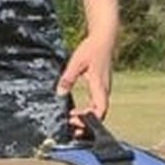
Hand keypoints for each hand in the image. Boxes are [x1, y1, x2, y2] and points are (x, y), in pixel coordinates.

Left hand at [57, 0, 118, 132]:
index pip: (100, 111)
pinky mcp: (101, 86)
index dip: (89, 120)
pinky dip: (87, 111)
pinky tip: (75, 111)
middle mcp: (104, 90)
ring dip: (86, 117)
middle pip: (99, 114)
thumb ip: (68, 78)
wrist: (104, 38)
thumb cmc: (92, 49)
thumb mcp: (76, 63)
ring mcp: (103, 89)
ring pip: (98, 110)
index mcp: (99, 86)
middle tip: (71, 125)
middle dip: (86, 123)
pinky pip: (96, 104)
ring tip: (71, 119)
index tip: (74, 119)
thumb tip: (60, 93)